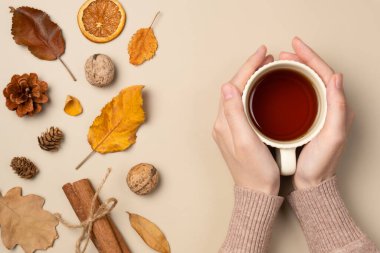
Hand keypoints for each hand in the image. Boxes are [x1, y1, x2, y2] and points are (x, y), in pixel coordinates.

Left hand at [212, 46, 279, 194]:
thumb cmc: (255, 171)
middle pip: (234, 87)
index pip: (234, 85)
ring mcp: (229, 128)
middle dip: (249, 69)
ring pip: (237, 94)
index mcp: (224, 122)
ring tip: (265, 68)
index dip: (248, 66)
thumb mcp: (246, 141)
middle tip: (266, 57)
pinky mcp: (236, 132)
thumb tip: (227, 86)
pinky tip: (261, 90)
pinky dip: (251, 92)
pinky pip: (241, 104)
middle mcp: (223, 123)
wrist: (256, 192)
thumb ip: (234, 113)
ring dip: (250, 79)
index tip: (262, 53)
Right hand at [280, 37, 353, 188]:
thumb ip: (338, 107)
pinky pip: (298, 95)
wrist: (311, 183)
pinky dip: (288, 85)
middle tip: (283, 54)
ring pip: (305, 84)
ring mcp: (316, 113)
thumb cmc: (320, 164)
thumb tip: (337, 77)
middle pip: (315, 75)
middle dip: (300, 60)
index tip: (295, 46)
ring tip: (280, 64)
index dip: (310, 57)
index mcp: (337, 108)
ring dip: (293, 71)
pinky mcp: (305, 119)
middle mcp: (329, 107)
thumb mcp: (333, 136)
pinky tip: (278, 84)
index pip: (325, 74)